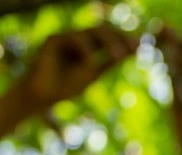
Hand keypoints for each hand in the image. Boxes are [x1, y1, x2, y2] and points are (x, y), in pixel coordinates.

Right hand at [20, 25, 136, 110]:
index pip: (109, 36)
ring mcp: (65, 37)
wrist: (41, 97)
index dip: (124, 39)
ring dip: (107, 42)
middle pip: (102, 30)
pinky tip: (92, 61)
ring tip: (117, 55)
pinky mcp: (53, 40)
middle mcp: (77, 38)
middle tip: (132, 48)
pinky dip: (86, 50)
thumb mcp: (94, 74)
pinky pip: (74, 39)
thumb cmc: (65, 87)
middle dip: (118, 38)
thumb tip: (132, 50)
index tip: (139, 45)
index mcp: (88, 46)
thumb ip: (110, 61)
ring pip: (90, 32)